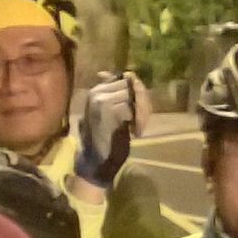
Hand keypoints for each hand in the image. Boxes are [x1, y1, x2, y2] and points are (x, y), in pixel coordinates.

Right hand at [73, 71, 148, 188]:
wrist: (96, 162)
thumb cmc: (105, 140)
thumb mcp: (111, 114)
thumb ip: (118, 96)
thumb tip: (130, 75)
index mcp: (96, 91)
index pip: (124, 79)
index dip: (137, 93)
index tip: (141, 110)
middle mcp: (96, 92)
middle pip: (130, 85)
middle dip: (141, 102)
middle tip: (142, 121)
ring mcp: (101, 101)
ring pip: (132, 96)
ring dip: (141, 112)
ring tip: (139, 127)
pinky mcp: (108, 111)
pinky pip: (132, 108)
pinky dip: (138, 121)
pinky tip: (135, 132)